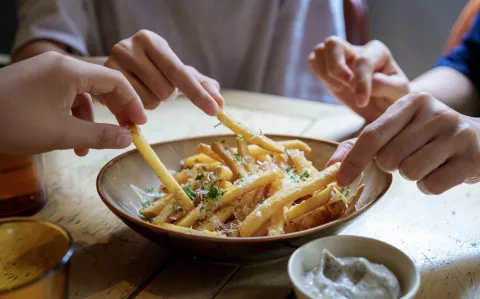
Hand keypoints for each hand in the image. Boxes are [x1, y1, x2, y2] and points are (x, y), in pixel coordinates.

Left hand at [0, 52, 146, 155]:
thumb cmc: (13, 123)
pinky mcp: (35, 83)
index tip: (141, 124)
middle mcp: (60, 66)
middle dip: (115, 111)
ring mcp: (46, 73)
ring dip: (91, 121)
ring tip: (89, 147)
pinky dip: (72, 118)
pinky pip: (64, 97)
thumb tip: (128, 140)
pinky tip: (71, 140)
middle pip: (101, 85)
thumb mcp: (61, 134)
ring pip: (82, 95)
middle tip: (126, 133)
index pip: (115, 81)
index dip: (133, 103)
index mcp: (70, 71)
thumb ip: (100, 135)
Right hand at [105, 30, 223, 113]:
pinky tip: (132, 100)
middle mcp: (130, 47)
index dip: (198, 94)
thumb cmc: (151, 70)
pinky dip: (137, 111)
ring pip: (148, 103)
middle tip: (157, 87)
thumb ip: (199, 84)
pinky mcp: (103, 83)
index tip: (214, 110)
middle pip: (164, 91)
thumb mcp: (175, 73)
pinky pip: (131, 109)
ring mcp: (113, 63)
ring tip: (143, 91)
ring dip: (152, 104)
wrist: (113, 70)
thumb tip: (220, 101)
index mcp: (152, 40)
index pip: (179, 72)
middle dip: (166, 96)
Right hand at [309, 36, 409, 121]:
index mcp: (377, 52)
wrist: (382, 107)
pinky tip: (334, 86)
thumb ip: (385, 85)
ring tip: (340, 88)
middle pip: (333, 43)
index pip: (363, 61)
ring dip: (326, 72)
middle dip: (336, 68)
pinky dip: (318, 73)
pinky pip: (313, 60)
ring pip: (320, 50)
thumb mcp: (398, 94)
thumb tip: (367, 81)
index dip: (360, 82)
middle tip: (346, 87)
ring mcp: (341, 56)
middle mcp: (357, 49)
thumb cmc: (392, 98)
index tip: (361, 102)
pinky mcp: (328, 67)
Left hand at [328, 92, 479, 193]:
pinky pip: (431, 186)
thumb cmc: (428, 136)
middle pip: (388, 158)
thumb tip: (332, 166)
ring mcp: (457, 134)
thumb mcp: (397, 130)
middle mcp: (436, 113)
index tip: (340, 180)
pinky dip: (430, 186)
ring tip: (428, 162)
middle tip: (410, 155)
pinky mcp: (472, 157)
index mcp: (412, 102)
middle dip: (393, 165)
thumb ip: (362, 144)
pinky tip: (441, 171)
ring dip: (412, 176)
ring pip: (409, 172)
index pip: (372, 134)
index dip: (354, 160)